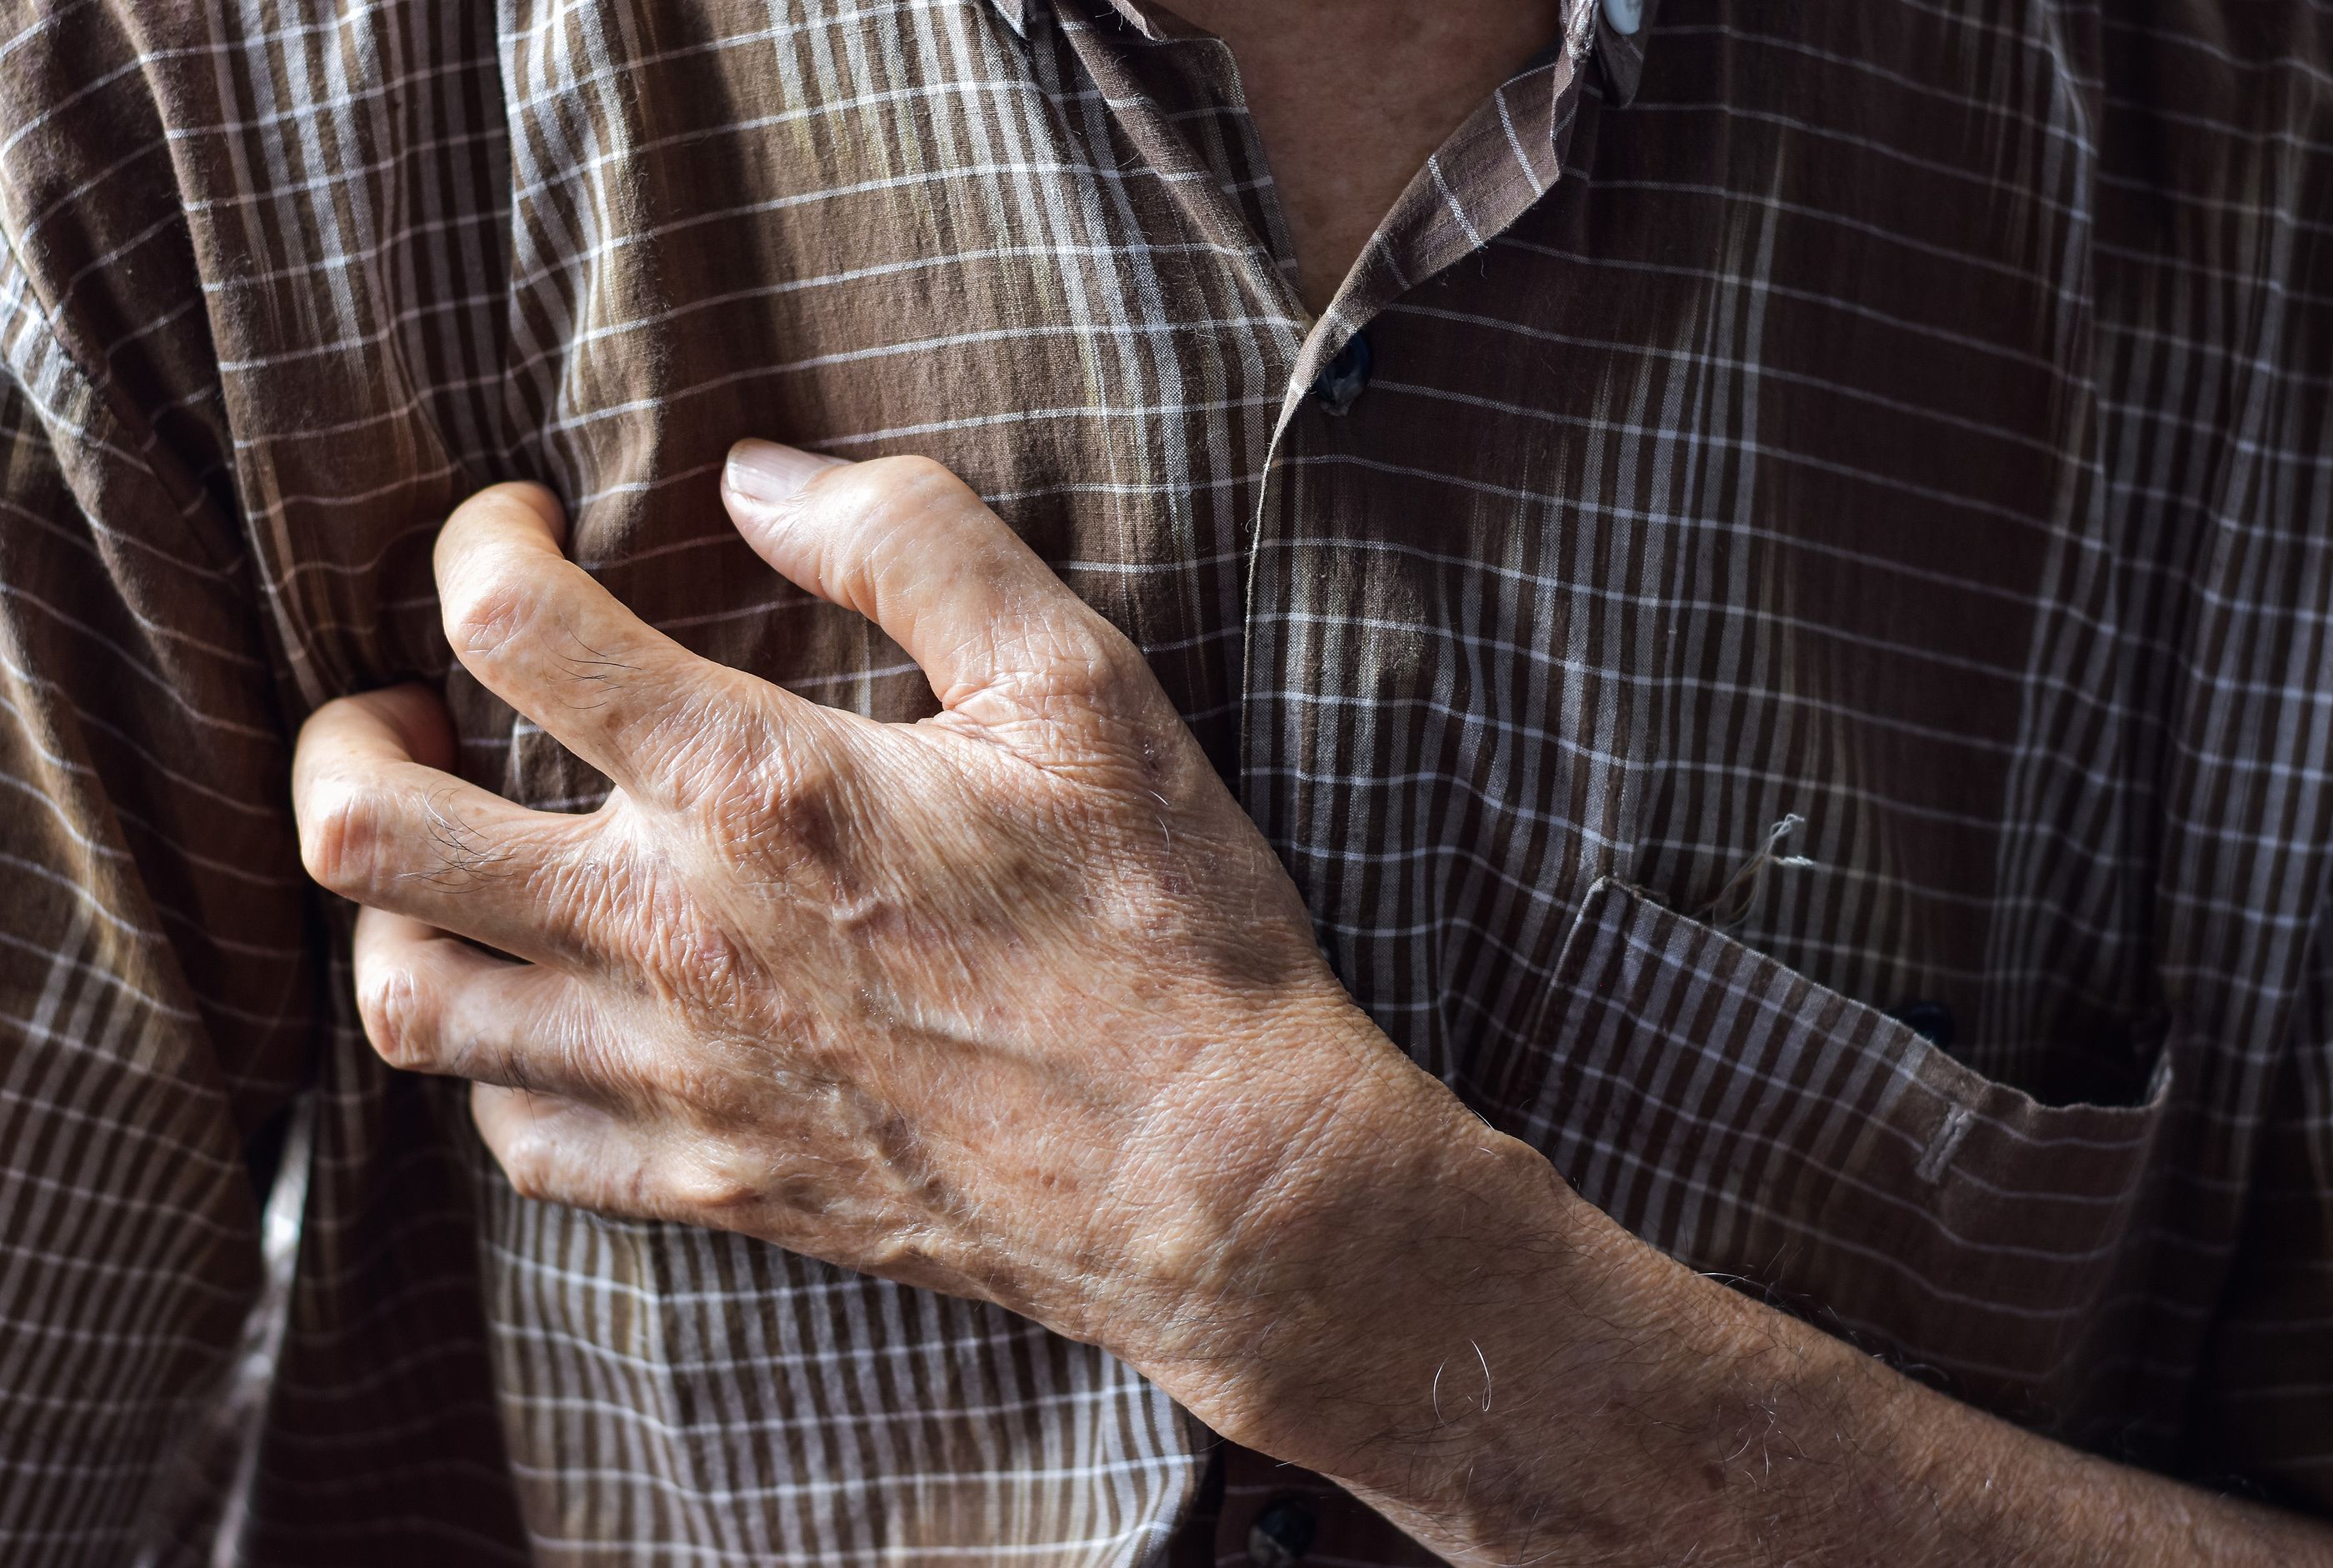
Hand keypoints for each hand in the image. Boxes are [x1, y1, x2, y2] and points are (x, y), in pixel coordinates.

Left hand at [289, 444, 1448, 1423]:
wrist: (1215, 1181)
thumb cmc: (1162, 925)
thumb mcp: (1079, 684)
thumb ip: (915, 542)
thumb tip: (760, 475)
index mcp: (756, 787)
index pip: (511, 626)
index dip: (479, 542)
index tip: (521, 526)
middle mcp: (672, 934)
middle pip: (374, 833)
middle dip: (341, 738)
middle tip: (392, 703)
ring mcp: (676, 1076)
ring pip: (411, 1004)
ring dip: (388, 911)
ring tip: (436, 863)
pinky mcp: (712, 1184)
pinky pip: (520, 1140)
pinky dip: (498, 1067)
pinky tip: (550, 1018)